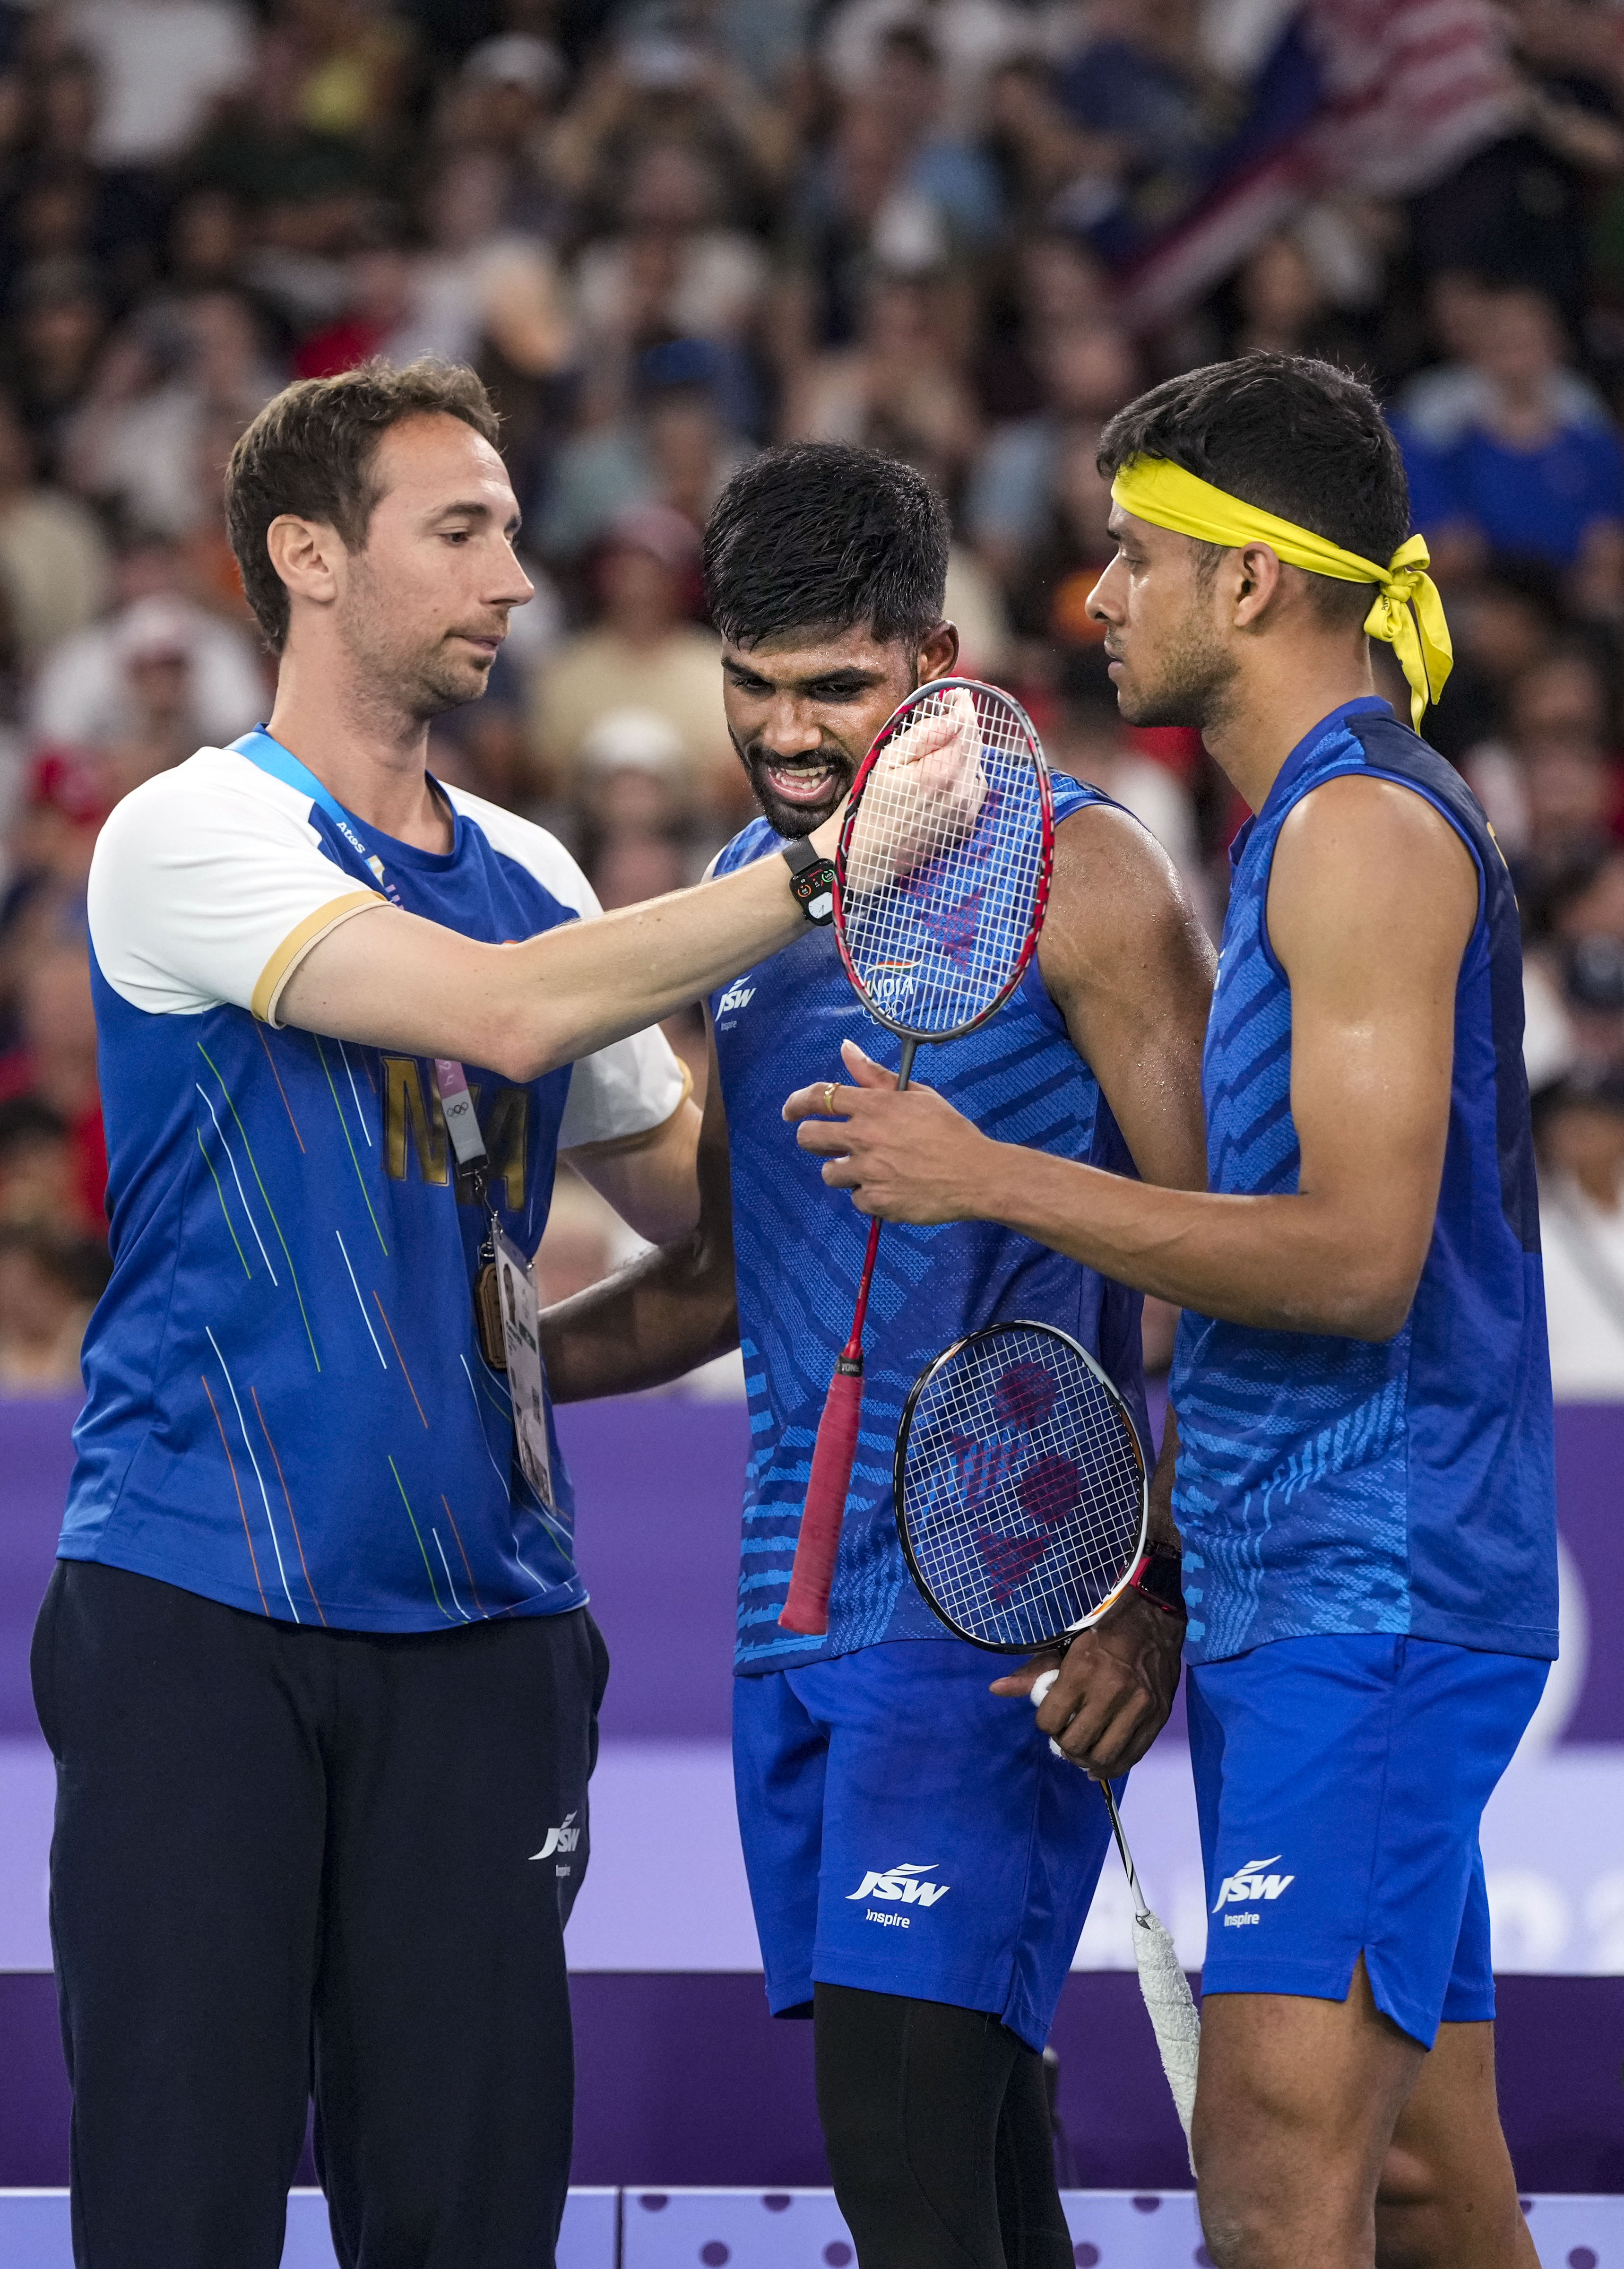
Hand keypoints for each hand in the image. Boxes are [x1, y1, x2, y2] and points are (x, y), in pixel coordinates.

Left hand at [783, 1038, 991, 1223]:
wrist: (977, 1174)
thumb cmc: (950, 1131)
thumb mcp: (916, 1095)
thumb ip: (875, 1075)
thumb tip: (845, 1048)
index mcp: (874, 1106)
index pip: (818, 1097)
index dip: (796, 1103)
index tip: (790, 1110)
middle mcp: (864, 1137)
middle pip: (809, 1137)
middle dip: (812, 1138)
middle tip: (827, 1143)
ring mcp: (867, 1171)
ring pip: (829, 1172)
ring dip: (843, 1170)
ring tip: (872, 1168)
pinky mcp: (875, 1201)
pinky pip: (855, 1198)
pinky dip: (869, 1195)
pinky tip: (892, 1187)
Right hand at [843, 687, 984, 891]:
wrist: (867, 857)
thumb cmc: (870, 806)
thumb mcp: (886, 761)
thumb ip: (923, 734)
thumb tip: (955, 712)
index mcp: (942, 772)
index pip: (966, 726)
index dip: (961, 705)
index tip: (954, 693)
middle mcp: (962, 793)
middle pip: (975, 744)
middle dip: (963, 725)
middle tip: (947, 712)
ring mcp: (967, 811)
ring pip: (977, 766)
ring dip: (964, 751)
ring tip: (940, 746)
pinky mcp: (966, 825)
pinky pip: (974, 788)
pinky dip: (964, 775)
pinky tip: (943, 775)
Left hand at [992, 1589, 1184, 1777]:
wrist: (1153, 1621)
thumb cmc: (1103, 1633)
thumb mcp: (1065, 1646)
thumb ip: (1033, 1673)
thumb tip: (995, 1689)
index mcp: (1081, 1671)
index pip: (1050, 1721)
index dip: (1046, 1723)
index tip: (1052, 1717)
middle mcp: (1111, 1691)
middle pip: (1075, 1744)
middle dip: (1064, 1745)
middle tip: (1067, 1735)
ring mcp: (1138, 1707)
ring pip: (1103, 1757)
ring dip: (1086, 1760)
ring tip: (1083, 1749)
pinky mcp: (1157, 1718)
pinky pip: (1131, 1757)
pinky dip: (1112, 1767)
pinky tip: (1100, 1764)